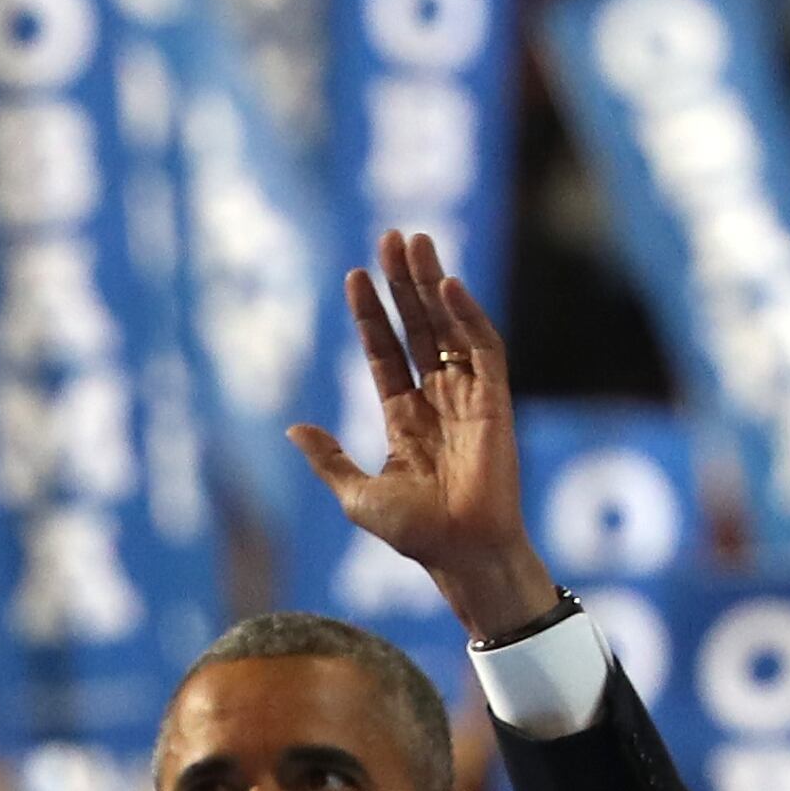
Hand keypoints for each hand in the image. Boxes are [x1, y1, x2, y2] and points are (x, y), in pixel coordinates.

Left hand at [297, 229, 557, 639]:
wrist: (460, 554)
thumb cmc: (414, 534)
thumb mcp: (356, 495)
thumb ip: (329, 459)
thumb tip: (294, 427)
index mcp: (404, 418)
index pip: (385, 352)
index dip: (370, 315)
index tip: (354, 276)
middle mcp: (437, 400)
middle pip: (418, 327)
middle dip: (404, 283)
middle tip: (392, 236)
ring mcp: (468, 397)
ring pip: (449, 327)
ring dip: (433, 285)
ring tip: (415, 243)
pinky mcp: (495, 402)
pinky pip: (484, 350)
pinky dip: (468, 317)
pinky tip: (448, 286)